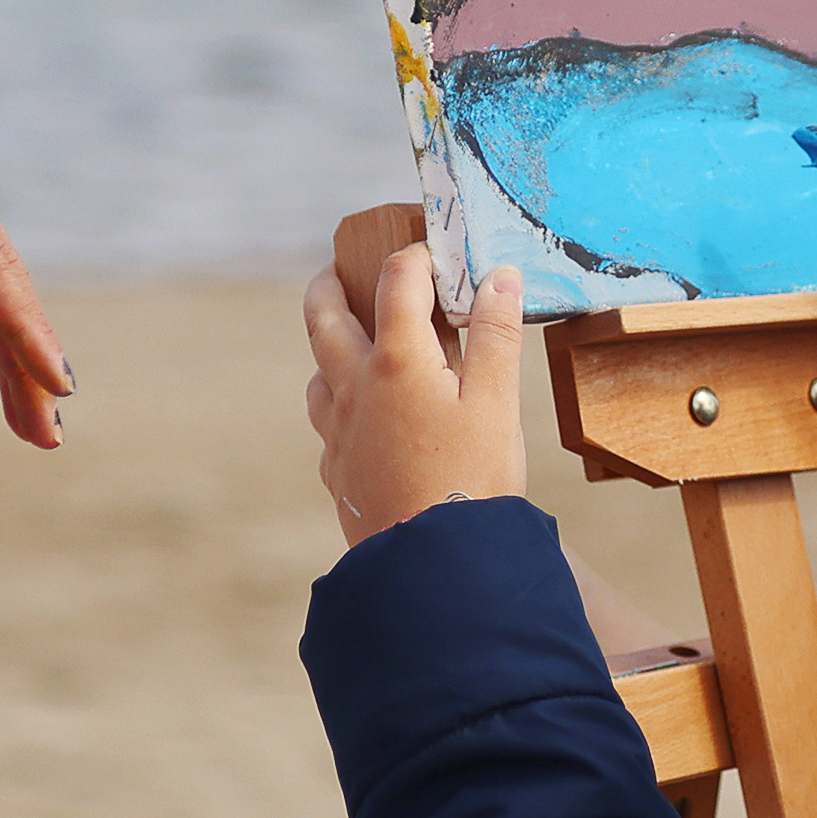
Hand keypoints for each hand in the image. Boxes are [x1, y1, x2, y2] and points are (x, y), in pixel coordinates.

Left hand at [298, 244, 531, 548]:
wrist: (434, 564)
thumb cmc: (472, 479)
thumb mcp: (498, 402)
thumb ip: (497, 335)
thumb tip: (498, 278)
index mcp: (396, 361)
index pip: (397, 280)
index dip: (418, 256)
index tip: (436, 253)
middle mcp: (355, 388)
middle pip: (323, 317)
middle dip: (329, 284)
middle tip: (339, 271)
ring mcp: (339, 432)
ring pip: (318, 375)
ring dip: (331, 350)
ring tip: (355, 348)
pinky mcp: (338, 472)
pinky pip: (328, 427)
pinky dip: (341, 408)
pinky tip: (366, 422)